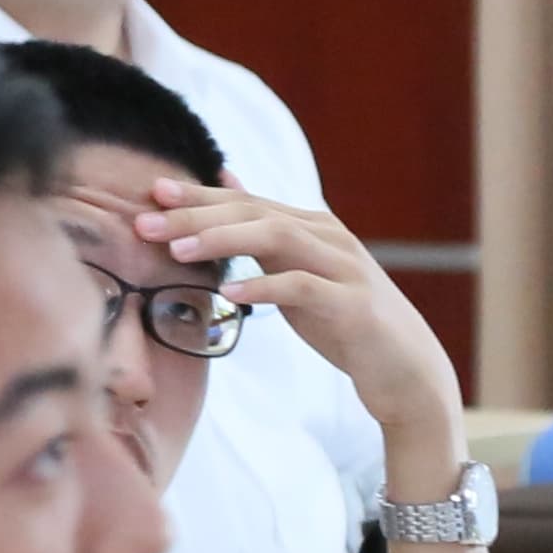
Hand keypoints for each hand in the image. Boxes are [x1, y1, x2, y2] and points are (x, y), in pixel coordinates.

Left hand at [136, 177, 466, 474]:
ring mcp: (345, 268)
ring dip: (224, 240)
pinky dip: (265, 287)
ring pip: (279, 237)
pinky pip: (304, 288)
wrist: (406, 371)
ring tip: (179, 250)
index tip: (151, 191)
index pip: (246, 201)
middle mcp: (330, 238)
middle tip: (146, 223)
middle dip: (197, 214)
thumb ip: (264, 231)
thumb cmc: (344, 320)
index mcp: (313, 226)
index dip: (199, 195)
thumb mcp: (299, 270)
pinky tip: (230, 293)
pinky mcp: (355, 306)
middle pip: (255, 213)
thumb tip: (226, 181)